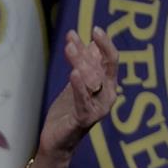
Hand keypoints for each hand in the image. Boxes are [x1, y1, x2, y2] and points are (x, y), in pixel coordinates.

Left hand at [38, 27, 118, 157]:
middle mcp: (108, 96)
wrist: (57, 139)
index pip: (110, 60)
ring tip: (69, 48)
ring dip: (80, 62)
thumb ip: (85, 64)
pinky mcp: (85, 119)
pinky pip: (84, 100)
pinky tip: (74, 73)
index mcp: (108, 85)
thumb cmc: (68, 110)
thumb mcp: (77, 83)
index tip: (94, 28)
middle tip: (71, 38)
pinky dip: (79, 86)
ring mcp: (99, 108)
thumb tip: (93, 42)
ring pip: (92, 80)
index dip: (105, 44)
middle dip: (87, 51)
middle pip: (101, 68)